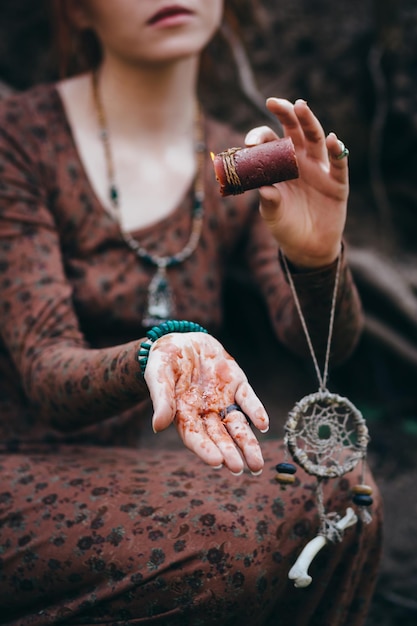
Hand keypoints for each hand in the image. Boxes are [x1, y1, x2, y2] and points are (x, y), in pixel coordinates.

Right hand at [144, 332, 268, 474]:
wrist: (181, 339)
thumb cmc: (164, 360)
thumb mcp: (159, 375)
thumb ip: (161, 399)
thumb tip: (157, 426)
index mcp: (184, 413)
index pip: (195, 436)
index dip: (205, 449)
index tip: (216, 462)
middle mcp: (205, 411)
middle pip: (219, 436)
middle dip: (229, 452)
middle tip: (239, 468)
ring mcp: (223, 398)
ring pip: (237, 424)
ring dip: (247, 443)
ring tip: (257, 464)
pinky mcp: (236, 383)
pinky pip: (247, 399)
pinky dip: (255, 411)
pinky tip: (263, 425)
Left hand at [245, 98, 348, 268]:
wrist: (307, 248)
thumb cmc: (285, 226)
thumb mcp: (272, 214)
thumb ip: (268, 200)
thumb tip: (262, 188)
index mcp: (280, 165)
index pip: (270, 142)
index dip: (260, 137)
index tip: (251, 142)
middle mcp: (300, 161)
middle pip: (294, 130)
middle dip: (286, 114)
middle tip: (274, 102)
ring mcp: (320, 169)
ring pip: (316, 139)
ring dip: (310, 122)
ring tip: (301, 107)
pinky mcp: (337, 183)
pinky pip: (339, 164)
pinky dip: (338, 152)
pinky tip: (333, 141)